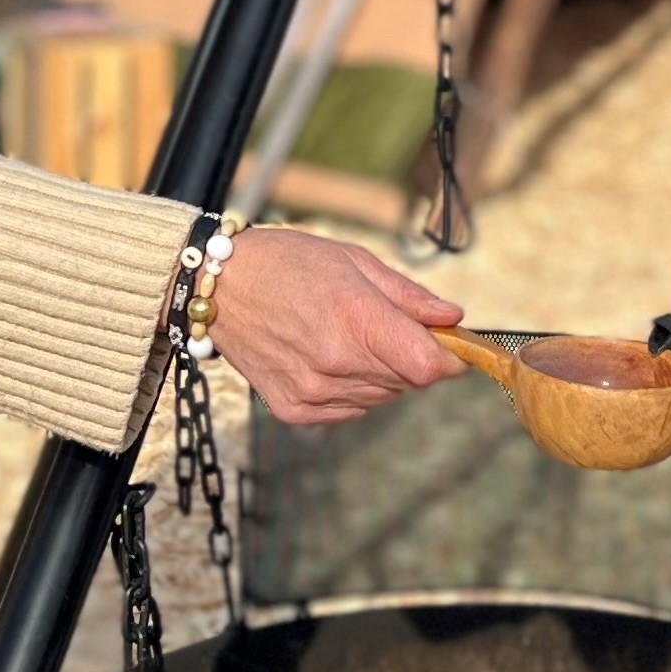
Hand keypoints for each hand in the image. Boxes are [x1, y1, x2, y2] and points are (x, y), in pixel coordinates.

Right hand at [205, 225, 465, 426]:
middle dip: (413, 358)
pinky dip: (351, 390)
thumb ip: (408, 296)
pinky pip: (349, 410)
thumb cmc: (287, 263)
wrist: (218, 287)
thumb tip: (452, 318)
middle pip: (408, 382)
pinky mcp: (294, 410)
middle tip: (388, 326)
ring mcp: (312, 391)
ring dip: (381, 373)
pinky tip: (327, 358)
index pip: (428, 366)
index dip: (448, 358)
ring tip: (347, 336)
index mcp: (355, 318)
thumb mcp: (354, 261)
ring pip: (381, 397)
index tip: (450, 345)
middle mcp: (335, 362)